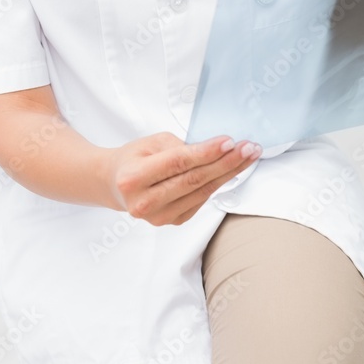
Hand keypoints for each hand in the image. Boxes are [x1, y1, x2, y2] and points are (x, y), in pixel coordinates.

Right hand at [108, 131, 261, 225]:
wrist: (115, 183)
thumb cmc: (134, 158)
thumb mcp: (151, 142)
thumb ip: (179, 147)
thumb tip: (214, 150)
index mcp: (134, 177)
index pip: (178, 163)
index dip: (206, 153)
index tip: (230, 142)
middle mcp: (144, 202)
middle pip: (194, 180)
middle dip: (226, 162)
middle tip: (249, 148)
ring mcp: (158, 217)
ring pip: (201, 192)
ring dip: (229, 173)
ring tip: (248, 157)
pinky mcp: (171, 222)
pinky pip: (200, 201)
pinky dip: (217, 184)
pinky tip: (230, 171)